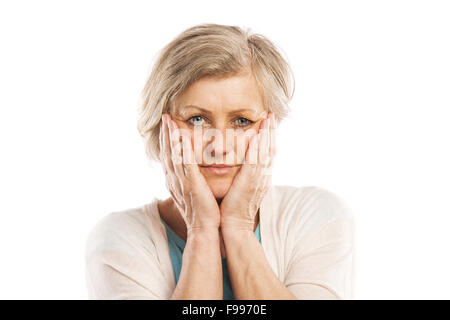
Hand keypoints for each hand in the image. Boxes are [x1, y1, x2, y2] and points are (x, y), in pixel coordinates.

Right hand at [159, 114, 220, 233]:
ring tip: (169, 120)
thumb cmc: (204, 214)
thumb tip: (195, 175)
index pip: (170, 157)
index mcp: (176, 183)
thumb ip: (193, 183)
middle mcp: (174, 180)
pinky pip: (184, 161)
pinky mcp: (190, 184)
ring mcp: (181, 182)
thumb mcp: (195, 195)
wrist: (204, 231)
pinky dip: (180, 147)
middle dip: (165, 133)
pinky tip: (180, 134)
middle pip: (167, 152)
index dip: (167, 141)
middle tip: (165, 117)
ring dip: (170, 136)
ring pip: (173, 154)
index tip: (167, 127)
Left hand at [219, 112, 276, 232]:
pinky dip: (257, 149)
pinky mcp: (250, 184)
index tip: (269, 123)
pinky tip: (257, 136)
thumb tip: (243, 165)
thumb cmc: (235, 208)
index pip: (268, 153)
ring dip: (267, 135)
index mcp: (261, 177)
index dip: (270, 138)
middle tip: (271, 115)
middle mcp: (263, 177)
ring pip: (266, 153)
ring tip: (267, 119)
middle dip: (271, 132)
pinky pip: (256, 163)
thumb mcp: (243, 188)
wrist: (235, 226)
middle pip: (271, 150)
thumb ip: (245, 176)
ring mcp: (259, 180)